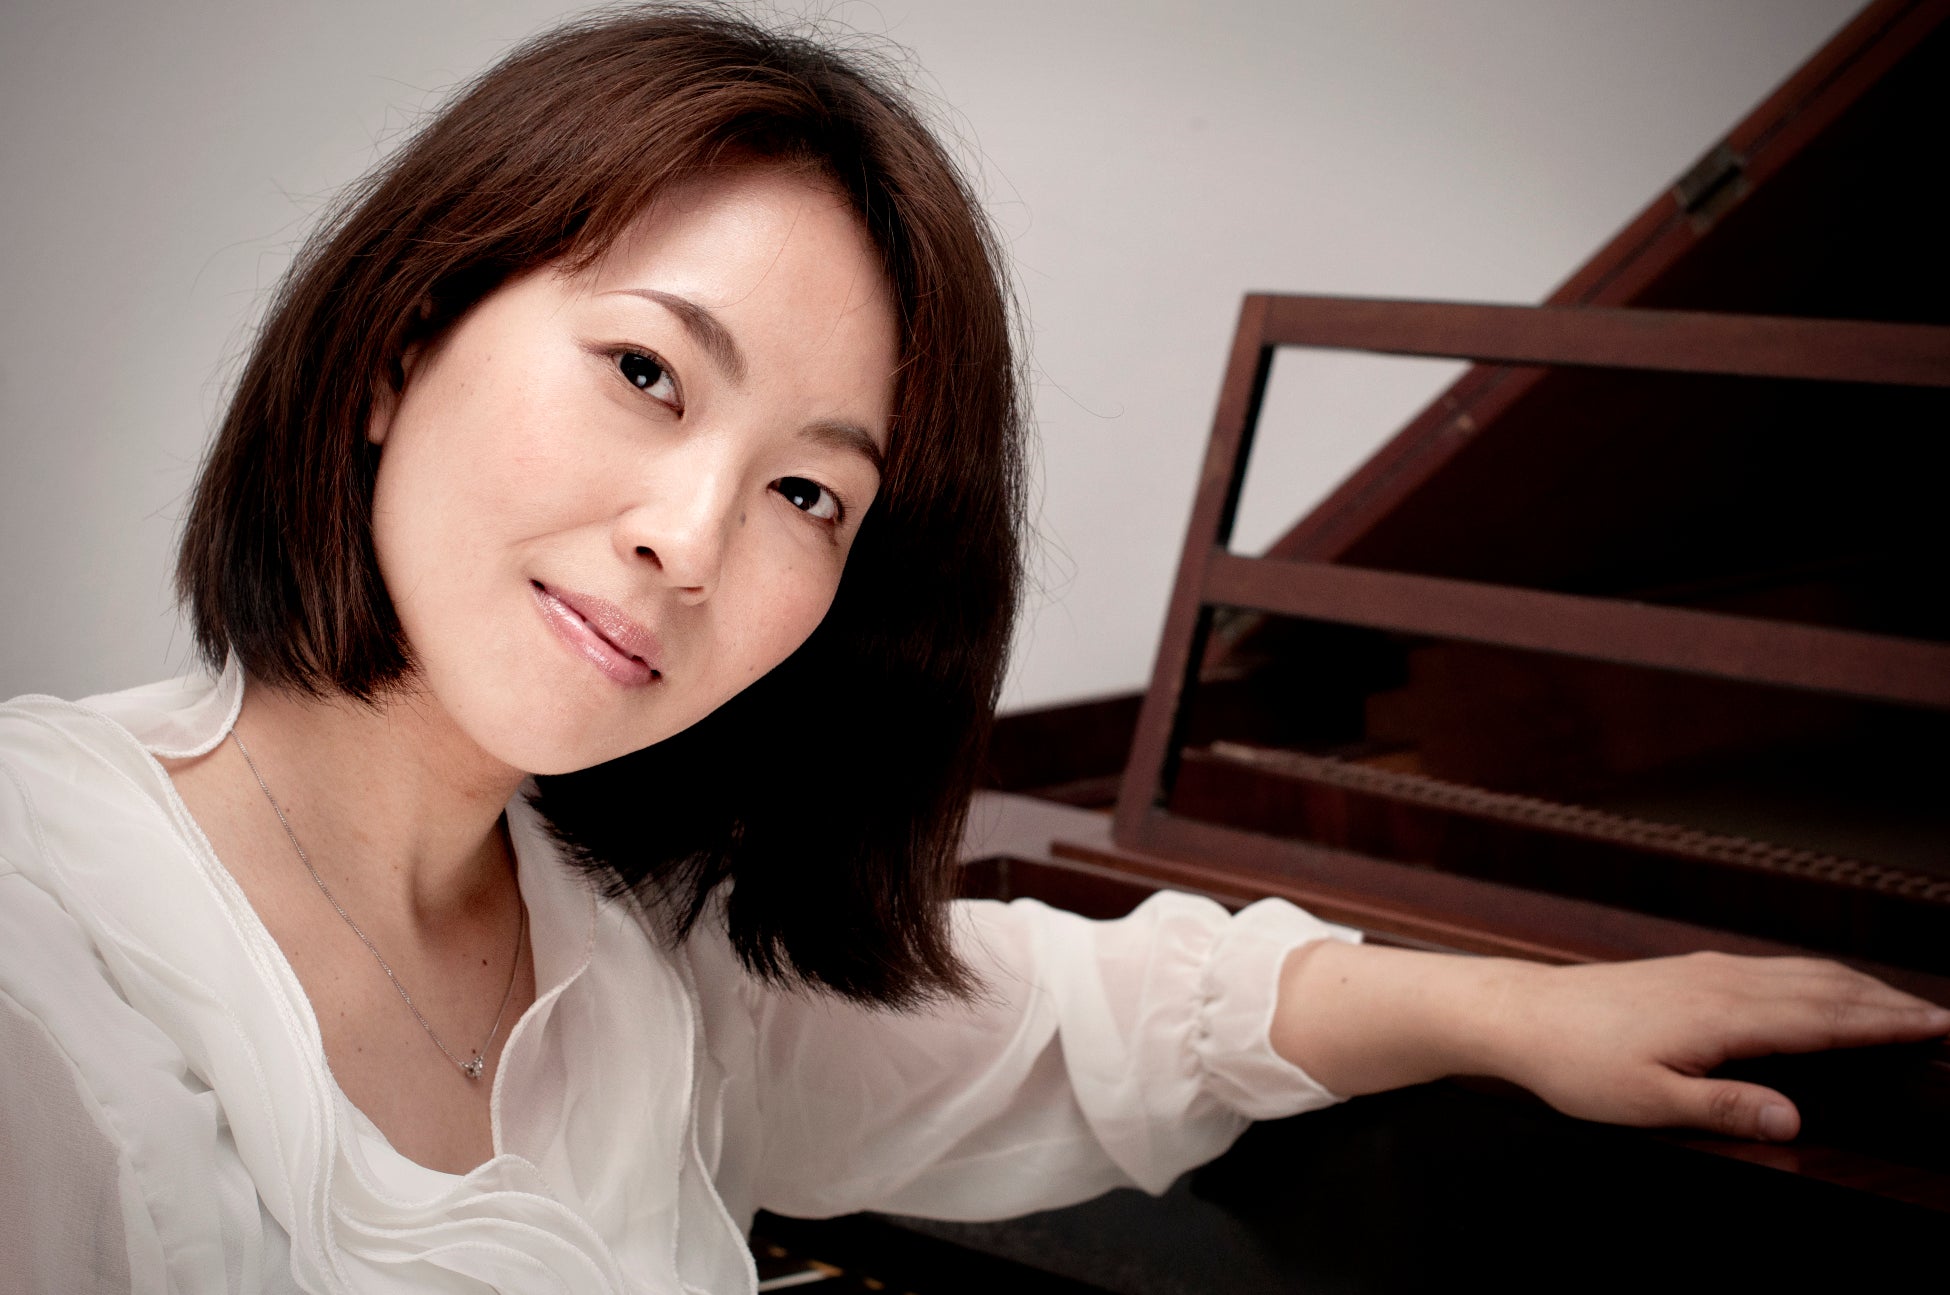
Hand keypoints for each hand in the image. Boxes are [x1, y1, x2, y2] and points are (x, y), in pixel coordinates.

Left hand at [1485, 952, 1949, 1140]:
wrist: (1520, 1014)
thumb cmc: (1576, 1063)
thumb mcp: (1647, 1102)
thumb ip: (1724, 1107)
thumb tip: (1795, 1117)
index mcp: (1723, 1015)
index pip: (1825, 1018)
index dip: (1888, 1025)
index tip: (1941, 1028)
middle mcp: (1722, 982)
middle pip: (1825, 987)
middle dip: (1888, 1002)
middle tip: (1943, 1019)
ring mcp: (1706, 970)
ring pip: (1800, 971)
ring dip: (1856, 985)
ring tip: (1901, 1004)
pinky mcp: (1690, 969)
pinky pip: (1772, 968)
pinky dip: (1816, 978)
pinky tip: (1823, 990)